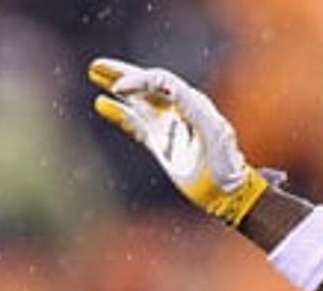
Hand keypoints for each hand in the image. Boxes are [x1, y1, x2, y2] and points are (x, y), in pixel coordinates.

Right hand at [88, 58, 268, 225]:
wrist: (227, 192)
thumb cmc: (225, 163)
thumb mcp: (213, 132)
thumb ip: (192, 109)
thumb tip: (170, 91)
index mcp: (192, 103)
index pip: (161, 82)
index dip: (139, 80)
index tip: (118, 89)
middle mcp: (179, 110)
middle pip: (148, 85)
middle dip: (124, 73)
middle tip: (97, 66)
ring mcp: (169, 126)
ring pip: (139, 102)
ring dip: (119, 89)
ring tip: (95, 75)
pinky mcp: (161, 143)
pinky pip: (137, 124)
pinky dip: (120, 114)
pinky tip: (103, 105)